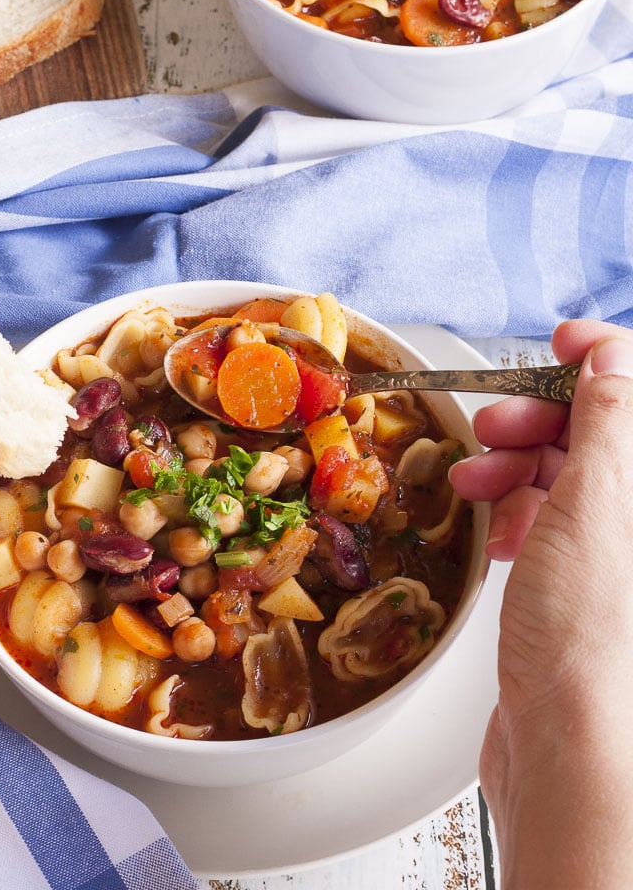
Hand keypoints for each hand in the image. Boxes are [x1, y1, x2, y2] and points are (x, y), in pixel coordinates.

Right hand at [451, 320, 632, 887]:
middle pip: (600, 433)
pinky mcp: (578, 585)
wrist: (568, 743)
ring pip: (567, 476)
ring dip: (516, 465)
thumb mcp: (595, 500)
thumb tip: (610, 355)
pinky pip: (548, 522)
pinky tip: (493, 526)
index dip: (600, 359)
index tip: (555, 343)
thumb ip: (607, 419)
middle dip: (541, 417)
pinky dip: (517, 513)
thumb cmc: (589, 639)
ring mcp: (613, 554)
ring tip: (474, 481)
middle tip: (495, 424)